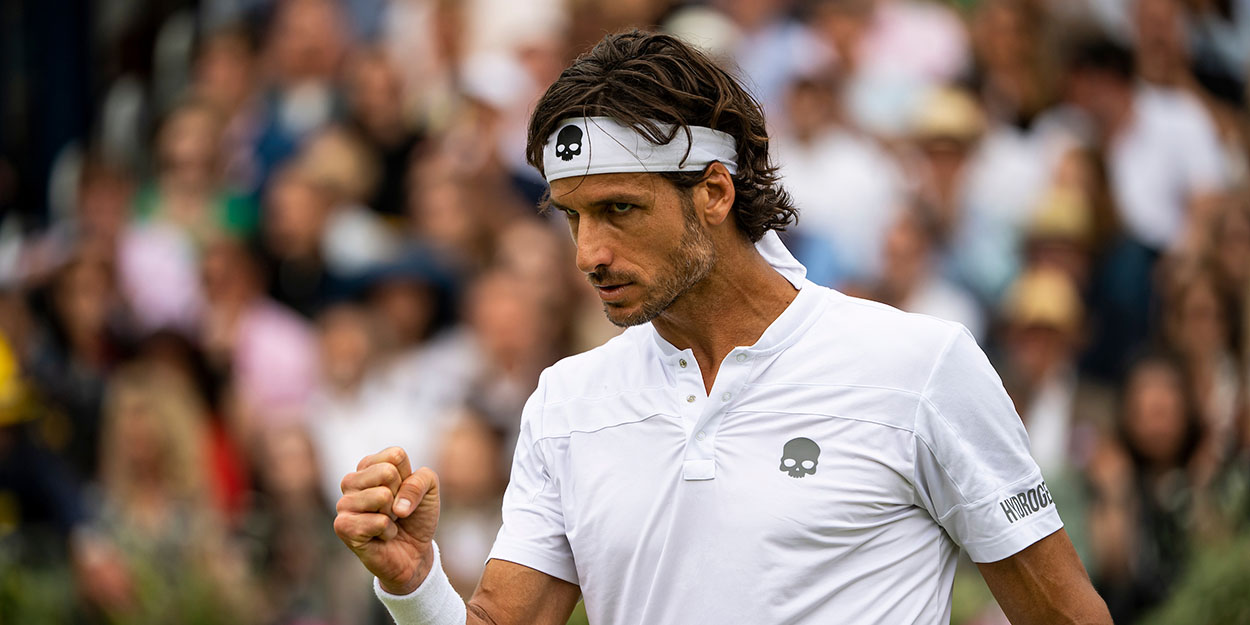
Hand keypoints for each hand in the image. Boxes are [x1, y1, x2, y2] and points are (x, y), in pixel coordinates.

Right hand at [334, 446, 440, 594]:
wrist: (414, 553)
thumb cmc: (417, 516)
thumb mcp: (430, 489)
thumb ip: (421, 480)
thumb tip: (397, 507)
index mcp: (369, 465)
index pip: (395, 456)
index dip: (409, 478)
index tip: (404, 493)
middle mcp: (351, 481)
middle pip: (387, 473)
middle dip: (401, 495)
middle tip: (395, 511)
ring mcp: (344, 503)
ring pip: (382, 496)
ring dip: (393, 516)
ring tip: (387, 523)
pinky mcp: (342, 526)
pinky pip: (379, 521)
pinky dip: (388, 532)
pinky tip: (381, 537)